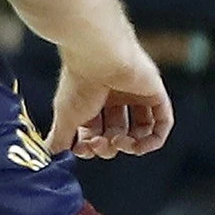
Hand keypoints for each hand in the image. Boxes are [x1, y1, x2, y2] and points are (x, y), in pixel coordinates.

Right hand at [49, 39, 172, 159]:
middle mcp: (114, 97)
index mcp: (91, 100)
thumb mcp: (65, 117)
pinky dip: (153, 140)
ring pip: (139, 131)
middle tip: (99, 144)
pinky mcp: (154, 93)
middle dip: (107, 146)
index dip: (89, 146)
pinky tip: (140, 147)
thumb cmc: (79, 84)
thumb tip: (52, 157)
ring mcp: (136, 95)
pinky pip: (162, 122)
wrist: (99, 57)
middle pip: (115, 133)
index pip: (94, 132)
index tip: (82, 149)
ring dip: (130, 146)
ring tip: (119, 143)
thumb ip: (60, 139)